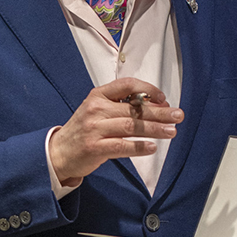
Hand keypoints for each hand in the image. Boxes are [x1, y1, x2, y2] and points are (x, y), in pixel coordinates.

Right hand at [49, 77, 183, 185]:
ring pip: (131, 126)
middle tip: (178, 115)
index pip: (126, 85)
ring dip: (154, 129)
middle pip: (133, 108)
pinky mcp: (94, 148)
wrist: (59, 152)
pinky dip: (139, 147)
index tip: (163, 97)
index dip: (147, 89)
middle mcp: (96, 109)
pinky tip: (152, 147)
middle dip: (159, 112)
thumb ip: (121, 106)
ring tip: (172, 132)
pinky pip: (122, 146)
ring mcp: (94, 128)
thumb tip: (155, 105)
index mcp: (98, 95)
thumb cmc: (84, 130)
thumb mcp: (97, 110)